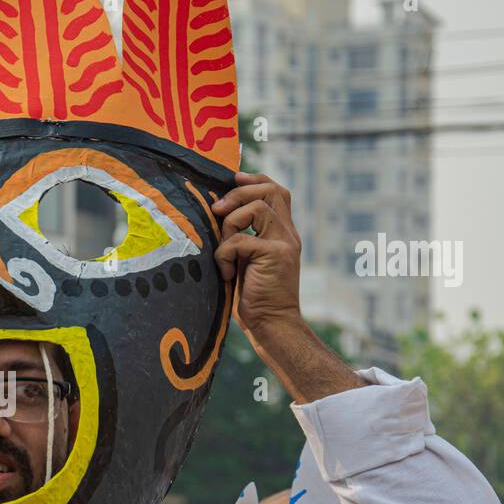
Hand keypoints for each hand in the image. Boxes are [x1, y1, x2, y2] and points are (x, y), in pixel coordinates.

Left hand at [211, 171, 301, 336]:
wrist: (272, 324)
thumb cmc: (253, 297)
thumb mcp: (246, 261)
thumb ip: (240, 237)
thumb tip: (215, 214)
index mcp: (282, 232)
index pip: (276, 190)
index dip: (254, 179)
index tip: (233, 179)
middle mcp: (288, 233)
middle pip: (270, 189)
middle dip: (239, 192)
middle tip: (217, 209)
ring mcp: (284, 242)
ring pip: (256, 207)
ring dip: (230, 224)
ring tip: (224, 249)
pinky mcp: (276, 255)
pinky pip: (240, 240)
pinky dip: (225, 254)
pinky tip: (227, 274)